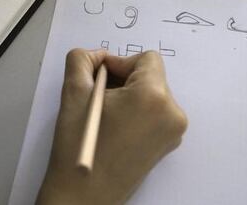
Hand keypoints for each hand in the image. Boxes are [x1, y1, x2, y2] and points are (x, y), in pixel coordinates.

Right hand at [37, 49, 186, 204]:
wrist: (84, 195)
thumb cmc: (81, 147)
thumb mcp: (74, 91)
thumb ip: (82, 60)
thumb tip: (94, 56)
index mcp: (154, 97)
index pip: (146, 59)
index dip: (119, 62)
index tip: (99, 78)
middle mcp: (172, 114)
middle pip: (150, 76)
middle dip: (123, 80)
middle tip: (98, 96)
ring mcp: (173, 132)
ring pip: (152, 94)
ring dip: (128, 95)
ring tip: (104, 114)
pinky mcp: (167, 145)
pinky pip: (154, 113)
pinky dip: (135, 112)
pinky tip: (113, 126)